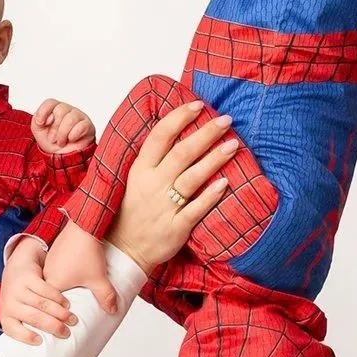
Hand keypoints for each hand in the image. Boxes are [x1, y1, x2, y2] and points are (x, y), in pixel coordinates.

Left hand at [0, 238, 76, 344]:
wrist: (17, 266)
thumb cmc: (20, 296)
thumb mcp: (17, 311)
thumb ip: (25, 326)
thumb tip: (44, 352)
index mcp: (6, 315)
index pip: (12, 329)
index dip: (25, 336)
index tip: (40, 341)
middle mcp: (10, 302)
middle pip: (33, 318)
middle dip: (52, 327)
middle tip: (66, 333)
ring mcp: (19, 289)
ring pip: (42, 304)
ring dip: (60, 314)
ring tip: (72, 320)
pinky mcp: (29, 277)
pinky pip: (47, 290)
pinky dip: (59, 299)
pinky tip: (67, 304)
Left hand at [32, 98, 96, 154]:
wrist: (61, 157)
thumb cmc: (51, 141)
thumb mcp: (38, 129)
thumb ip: (38, 119)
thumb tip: (49, 117)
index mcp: (55, 108)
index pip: (50, 102)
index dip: (43, 112)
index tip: (41, 123)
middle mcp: (67, 110)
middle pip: (60, 110)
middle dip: (54, 128)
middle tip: (53, 139)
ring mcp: (79, 116)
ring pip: (70, 119)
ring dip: (62, 134)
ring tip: (61, 142)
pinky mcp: (87, 126)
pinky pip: (80, 127)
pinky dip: (73, 136)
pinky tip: (71, 140)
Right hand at [43, 224, 118, 314]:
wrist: (84, 225)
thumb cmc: (87, 252)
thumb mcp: (99, 279)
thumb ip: (106, 297)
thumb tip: (112, 310)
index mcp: (53, 283)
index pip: (51, 305)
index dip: (58, 312)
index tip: (66, 318)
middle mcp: (46, 273)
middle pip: (50, 294)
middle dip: (60, 302)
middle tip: (71, 308)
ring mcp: (49, 262)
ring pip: (52, 281)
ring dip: (61, 287)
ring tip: (74, 291)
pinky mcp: (54, 253)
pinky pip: (56, 269)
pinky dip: (63, 274)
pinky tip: (74, 273)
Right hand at [106, 100, 234, 274]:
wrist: (122, 252)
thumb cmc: (130, 213)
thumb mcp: (132, 181)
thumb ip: (151, 159)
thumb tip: (172, 131)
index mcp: (140, 171)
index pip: (160, 136)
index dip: (179, 118)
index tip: (198, 105)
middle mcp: (152, 186)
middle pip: (182, 153)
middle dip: (206, 133)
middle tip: (226, 119)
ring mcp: (164, 207)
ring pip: (192, 178)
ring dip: (214, 159)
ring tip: (233, 144)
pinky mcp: (175, 228)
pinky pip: (196, 209)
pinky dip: (211, 196)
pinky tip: (226, 183)